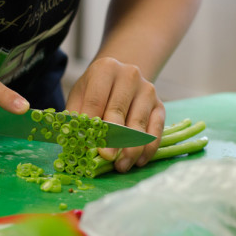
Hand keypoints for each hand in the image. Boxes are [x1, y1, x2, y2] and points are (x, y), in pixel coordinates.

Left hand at [66, 57, 164, 171]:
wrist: (122, 77)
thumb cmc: (96, 90)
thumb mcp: (80, 95)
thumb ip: (76, 116)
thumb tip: (77, 143)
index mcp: (105, 69)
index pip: (96, 100)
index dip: (91, 125)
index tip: (89, 146)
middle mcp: (129, 75)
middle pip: (118, 111)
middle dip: (112, 138)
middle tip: (107, 158)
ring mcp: (147, 90)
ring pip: (138, 123)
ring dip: (130, 149)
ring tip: (121, 166)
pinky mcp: (160, 105)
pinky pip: (156, 130)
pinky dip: (148, 148)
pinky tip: (138, 161)